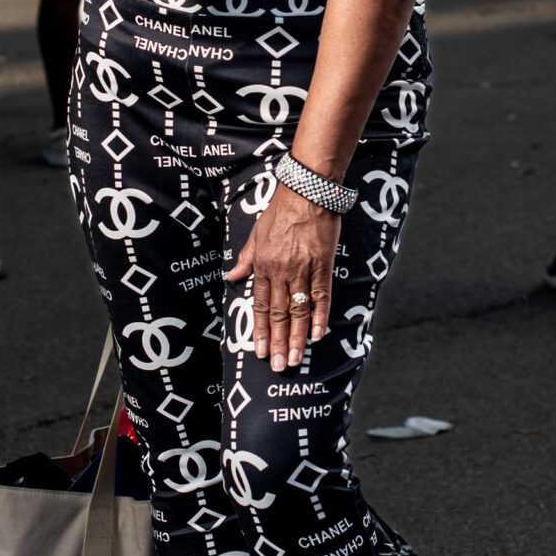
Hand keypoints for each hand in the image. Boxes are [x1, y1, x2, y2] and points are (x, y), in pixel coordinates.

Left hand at [227, 180, 340, 370]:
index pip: (259, 305)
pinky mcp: (323, 264)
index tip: (261, 351)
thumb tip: (232, 276)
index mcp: (262, 264)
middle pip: (278, 314)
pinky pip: (321, 296)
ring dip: (298, 337)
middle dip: (279, 342)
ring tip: (297, 359)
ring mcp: (303, 269)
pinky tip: (318, 335)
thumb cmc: (281, 209)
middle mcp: (281, 270)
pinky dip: (320, 317)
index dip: (261, 331)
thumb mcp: (256, 233)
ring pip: (298, 310)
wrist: (307, 189)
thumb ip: (246, 258)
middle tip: (279, 366)